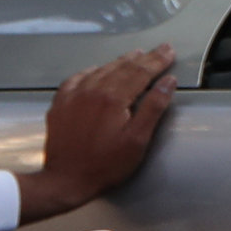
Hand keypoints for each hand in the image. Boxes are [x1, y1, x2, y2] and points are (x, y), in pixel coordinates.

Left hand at [20, 47, 176, 220]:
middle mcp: (92, 91)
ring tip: (134, 55)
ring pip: (101, 70)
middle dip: (144, 57)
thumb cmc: (104, 166)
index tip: (169, 52)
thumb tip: (168, 82)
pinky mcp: (61, 105)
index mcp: (113, 98)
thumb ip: (153, 108)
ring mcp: (74, 96)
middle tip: (159, 50)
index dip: (157, 61)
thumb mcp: (137, 141)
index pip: (141, 72)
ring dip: (120, 61)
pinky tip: (96, 70)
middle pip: (123, 67)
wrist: (65, 180)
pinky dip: (91, 71)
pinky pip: (76, 78)